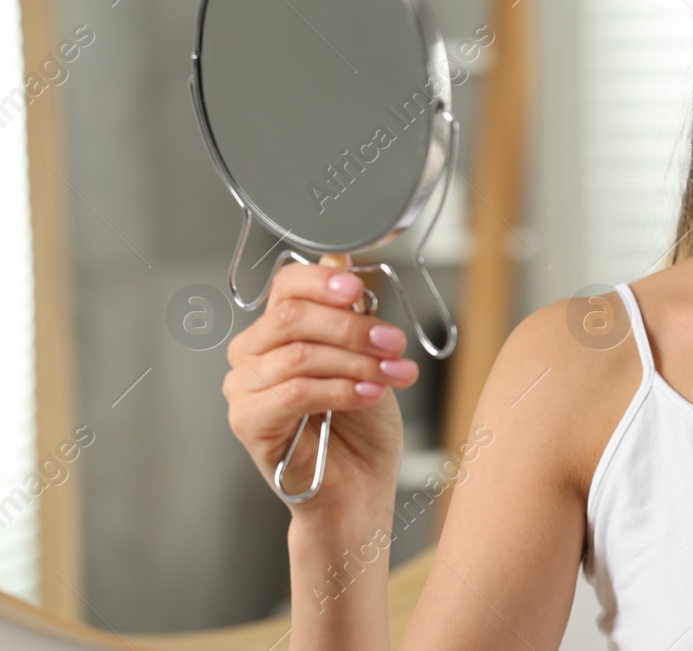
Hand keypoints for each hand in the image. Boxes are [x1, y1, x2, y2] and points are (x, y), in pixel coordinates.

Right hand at [222, 254, 418, 518]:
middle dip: (352, 327)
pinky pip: (295, 392)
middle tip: (393, 343)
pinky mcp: (248, 422)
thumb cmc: (361, 424)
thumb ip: (349, 312)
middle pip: (292, 317)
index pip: (286, 286)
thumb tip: (342, 260)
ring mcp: (243, 389)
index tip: (358, 289)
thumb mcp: (366, 357)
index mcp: (276, 331)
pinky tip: (370, 393)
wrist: (359, 486)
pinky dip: (341, 389)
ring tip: (393, 374)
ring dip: (356, 361)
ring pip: (300, 355)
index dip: (322, 282)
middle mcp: (251, 355)